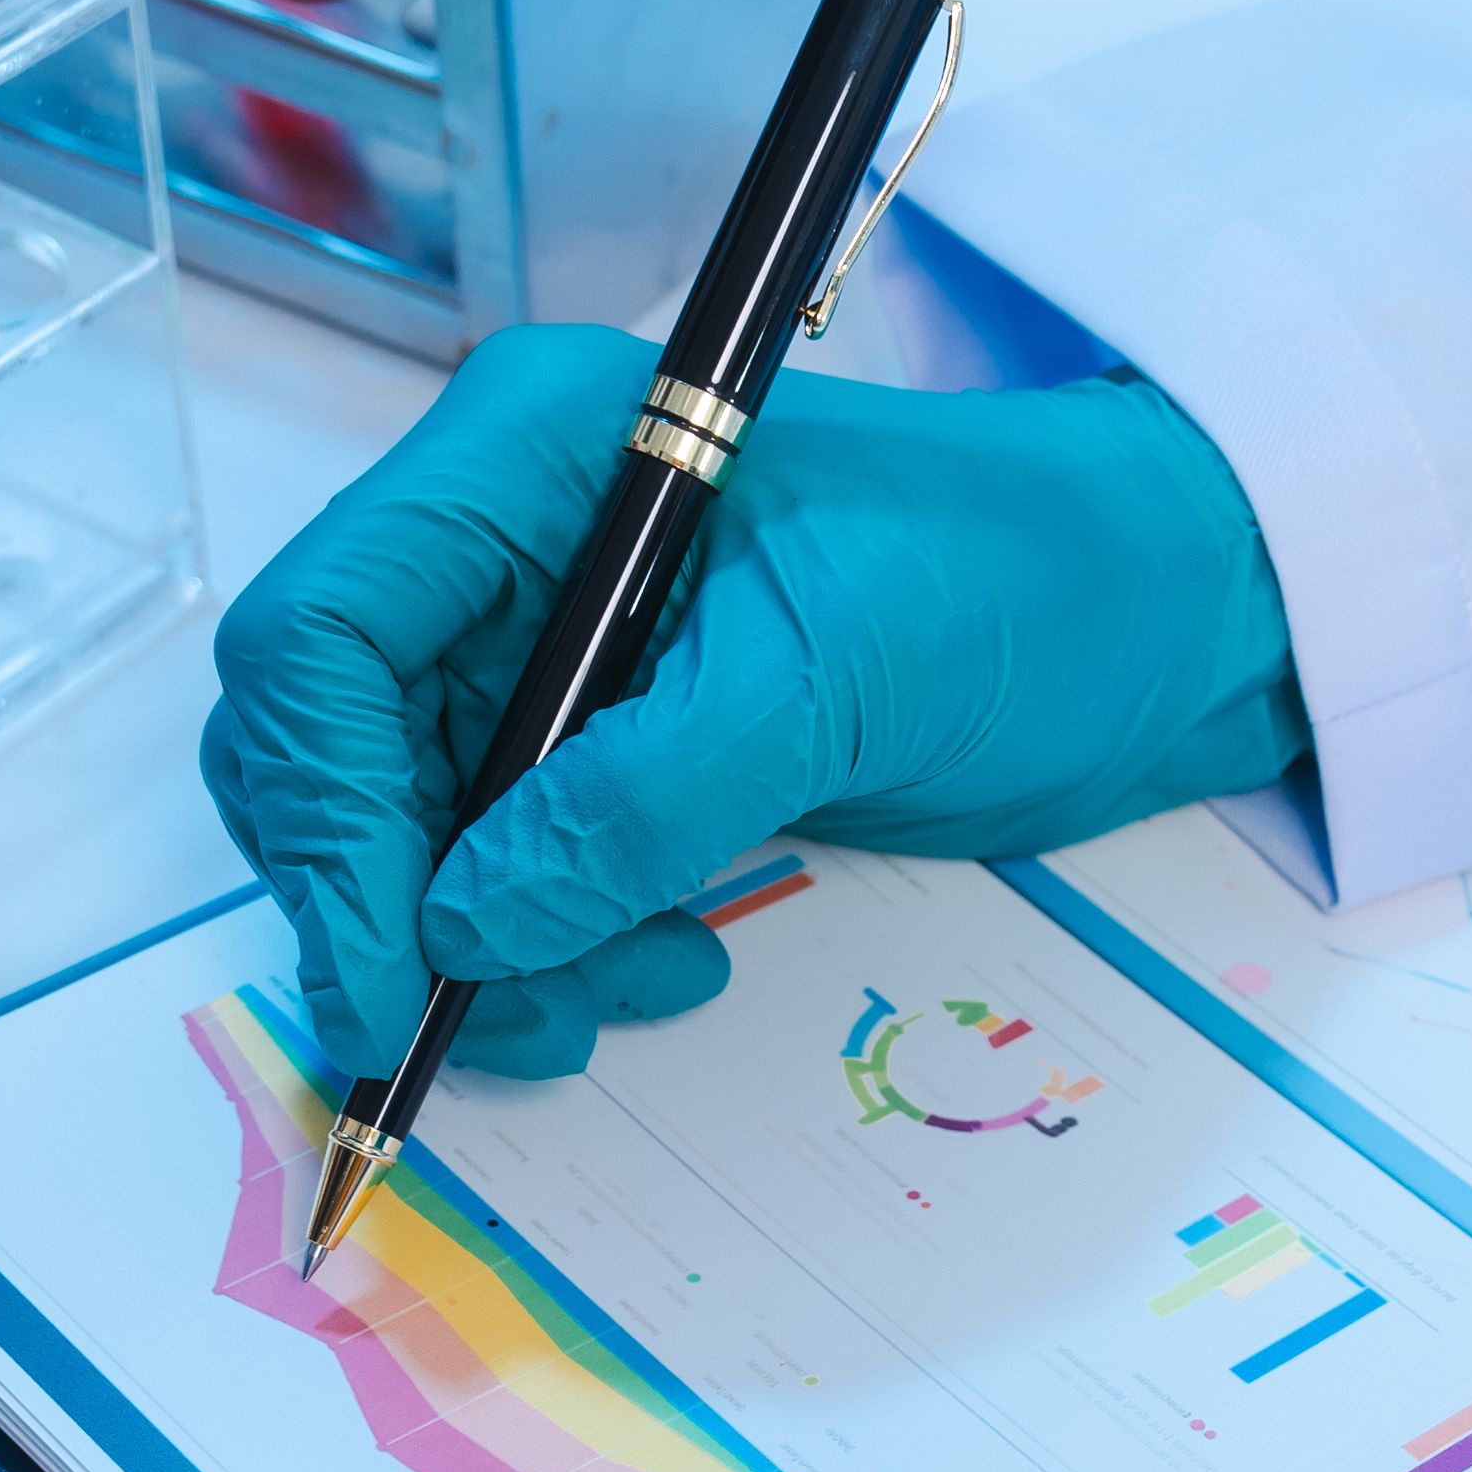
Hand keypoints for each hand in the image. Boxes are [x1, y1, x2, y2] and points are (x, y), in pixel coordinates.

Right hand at [196, 328, 1305, 1082]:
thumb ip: (632, 802)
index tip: (392, 979)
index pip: (321, 642)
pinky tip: (662, 957)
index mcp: (525, 454)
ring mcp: (546, 643)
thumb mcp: (827, 683)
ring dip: (490, 948)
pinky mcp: (600, 739)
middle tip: (502, 1017)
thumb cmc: (1016, 580)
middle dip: (396, 904)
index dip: (328, 823)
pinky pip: (499, 869)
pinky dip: (550, 944)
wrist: (1151, 611)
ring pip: (406, 834)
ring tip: (640, 982)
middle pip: (328, 749)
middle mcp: (504, 539)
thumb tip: (467, 922)